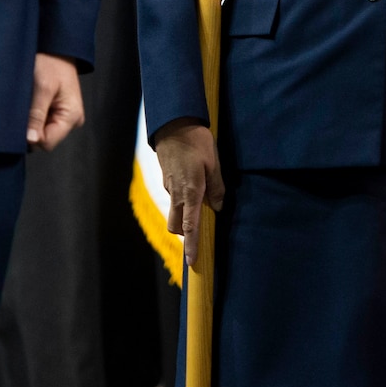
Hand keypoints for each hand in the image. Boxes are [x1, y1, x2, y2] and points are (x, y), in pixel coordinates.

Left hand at [27, 55, 84, 149]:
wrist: (56, 47)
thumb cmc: (52, 63)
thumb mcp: (42, 88)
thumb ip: (36, 115)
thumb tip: (31, 140)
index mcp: (72, 116)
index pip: (47, 142)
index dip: (31, 135)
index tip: (21, 119)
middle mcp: (72, 120)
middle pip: (45, 138)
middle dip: (30, 127)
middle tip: (24, 106)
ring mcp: (65, 116)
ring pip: (41, 131)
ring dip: (31, 120)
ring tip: (29, 101)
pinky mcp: (58, 112)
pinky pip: (42, 122)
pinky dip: (33, 115)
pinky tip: (31, 101)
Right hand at [153, 119, 223, 265]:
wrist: (173, 125)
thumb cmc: (196, 142)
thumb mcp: (213, 162)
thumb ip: (217, 187)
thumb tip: (219, 206)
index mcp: (190, 192)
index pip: (190, 226)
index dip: (191, 245)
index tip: (192, 261)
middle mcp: (177, 193)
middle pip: (176, 225)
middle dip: (185, 234)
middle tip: (199, 232)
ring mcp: (169, 187)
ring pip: (174, 211)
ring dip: (184, 216)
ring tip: (200, 204)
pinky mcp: (167, 179)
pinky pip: (174, 197)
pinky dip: (182, 200)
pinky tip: (193, 186)